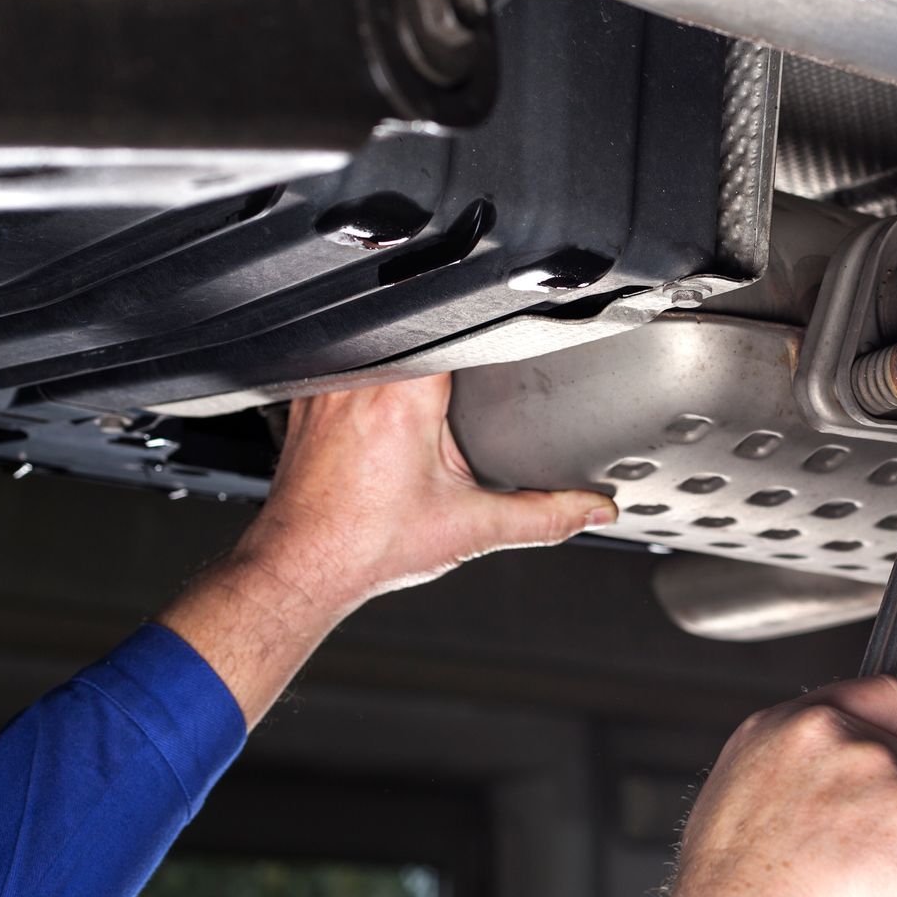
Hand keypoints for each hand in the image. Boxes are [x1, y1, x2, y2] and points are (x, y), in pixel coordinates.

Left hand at [238, 372, 616, 611]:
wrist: (304, 566)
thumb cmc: (367, 546)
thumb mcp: (472, 528)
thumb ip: (543, 516)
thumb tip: (591, 509)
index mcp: (405, 394)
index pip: (456, 330)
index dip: (482, 341)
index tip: (488, 374)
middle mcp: (359, 379)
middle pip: (421, 337)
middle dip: (448, 369)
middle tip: (448, 420)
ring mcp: (326, 385)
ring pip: (382, 349)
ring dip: (406, 374)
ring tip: (412, 427)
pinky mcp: (307, 399)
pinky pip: (349, 370)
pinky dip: (371, 389)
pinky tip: (379, 432)